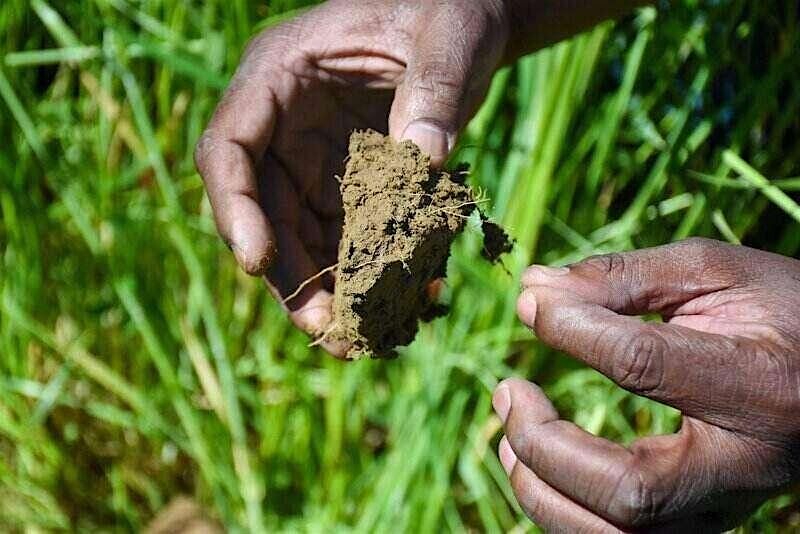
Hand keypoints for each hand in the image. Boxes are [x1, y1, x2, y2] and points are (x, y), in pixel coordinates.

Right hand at [194, 0, 508, 355]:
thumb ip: (434, 89)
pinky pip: (348, 240)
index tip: (256, 261)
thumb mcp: (448, 37)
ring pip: (302, 238)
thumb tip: (422, 157)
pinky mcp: (350, 186)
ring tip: (361, 338)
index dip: (233, 208)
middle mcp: (285, 126)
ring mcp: (315, 160)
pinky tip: (402, 306)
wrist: (467, 27)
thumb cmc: (448, 12)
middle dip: (290, 274)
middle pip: (264, 211)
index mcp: (279, 76)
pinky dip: (370, 275)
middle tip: (328, 329)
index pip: (228, 148)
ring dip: (327, 289)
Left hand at [493, 238, 799, 531]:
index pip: (643, 365)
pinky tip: (537, 467)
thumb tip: (534, 288)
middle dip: (546, 444)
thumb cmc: (780, 312)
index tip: (532, 304)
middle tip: (507, 392)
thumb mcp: (715, 274)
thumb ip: (624, 278)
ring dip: (543, 492)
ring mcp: (728, 506)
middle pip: (630, 490)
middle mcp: (747, 466)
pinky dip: (565, 512)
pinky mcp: (706, 520)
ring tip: (507, 436)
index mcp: (759, 385)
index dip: (573, 330)